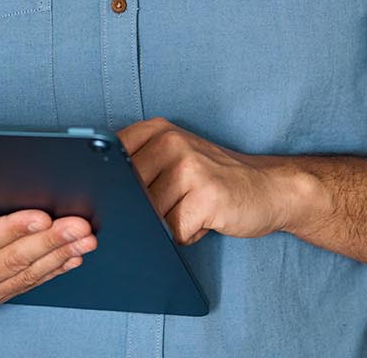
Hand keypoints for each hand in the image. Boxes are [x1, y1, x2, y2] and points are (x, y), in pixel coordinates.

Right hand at [0, 168, 96, 332]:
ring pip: (27, 274)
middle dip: (49, 241)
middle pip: (12, 260)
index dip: (12, 230)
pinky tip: (74, 257)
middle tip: (78, 224)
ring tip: (86, 238)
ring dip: (59, 256)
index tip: (40, 215)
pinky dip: (54, 271)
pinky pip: (29, 285)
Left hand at [119, 117, 306, 245]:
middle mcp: (170, 142)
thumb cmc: (214, 179)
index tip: (114, 198)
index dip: (107, 186)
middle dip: (141, 211)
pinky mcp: (206, 196)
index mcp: (156, 130)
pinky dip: (186, 235)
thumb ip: (137, 167)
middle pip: (127, 192)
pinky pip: (174, 230)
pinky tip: (204, 221)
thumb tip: (96, 197)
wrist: (270, 188)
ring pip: (149, 214)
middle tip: (170, 207)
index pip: (108, 160)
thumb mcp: (174, 158)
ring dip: (167, 225)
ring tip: (191, 211)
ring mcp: (189, 167)